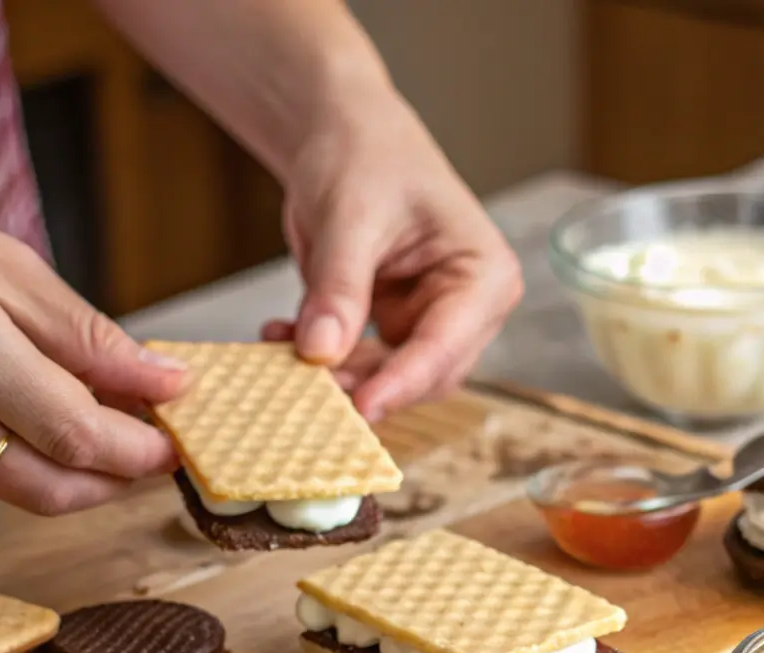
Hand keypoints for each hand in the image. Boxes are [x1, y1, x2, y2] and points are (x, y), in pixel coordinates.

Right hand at [0, 162, 187, 514]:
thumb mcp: (0, 261)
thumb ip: (83, 332)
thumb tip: (160, 377)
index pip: (75, 431)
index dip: (138, 445)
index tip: (177, 432)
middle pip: (52, 486)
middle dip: (118, 477)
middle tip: (154, 450)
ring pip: (15, 491)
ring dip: (76, 475)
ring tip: (106, 434)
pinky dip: (20, 455)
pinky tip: (33, 417)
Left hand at [261, 95, 522, 419]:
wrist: (344, 135)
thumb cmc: (365, 154)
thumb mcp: (350, 216)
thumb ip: (339, 286)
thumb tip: (320, 351)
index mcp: (484, 275)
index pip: (447, 345)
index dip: (402, 381)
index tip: (359, 407)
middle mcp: (468, 309)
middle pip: (424, 375)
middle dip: (364, 384)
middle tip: (303, 387)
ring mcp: (431, 322)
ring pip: (388, 379)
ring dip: (335, 376)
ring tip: (280, 352)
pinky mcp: (393, 330)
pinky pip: (359, 365)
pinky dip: (320, 359)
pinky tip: (280, 337)